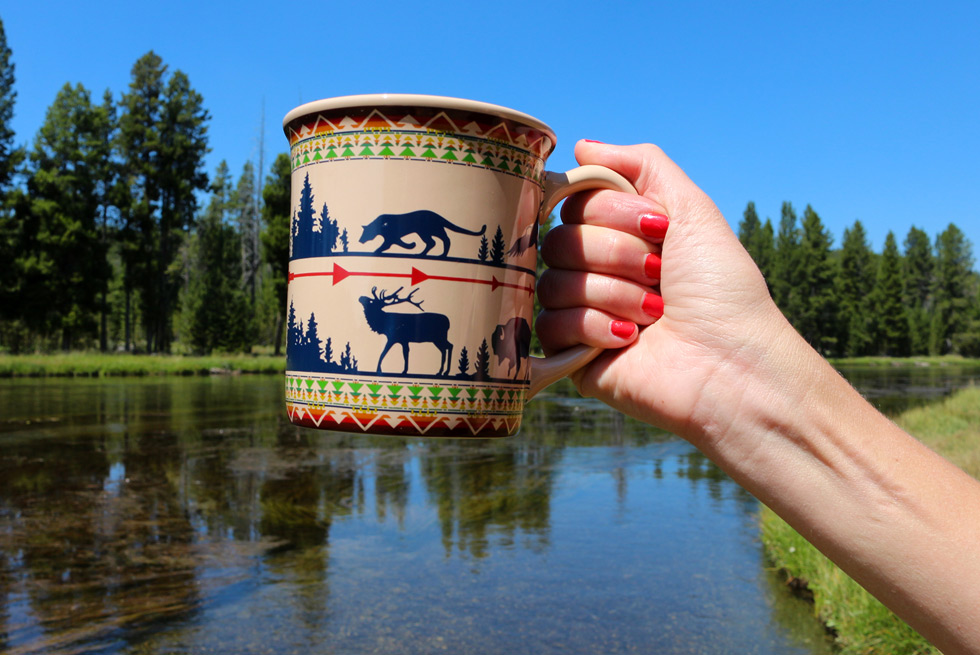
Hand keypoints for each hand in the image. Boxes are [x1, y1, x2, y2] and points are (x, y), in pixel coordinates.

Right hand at [537, 140, 799, 441]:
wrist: (732, 365)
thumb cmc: (723, 291)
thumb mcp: (691, 210)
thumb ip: (642, 165)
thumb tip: (582, 146)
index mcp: (622, 236)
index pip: (575, 202)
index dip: (611, 211)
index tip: (658, 229)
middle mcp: (598, 271)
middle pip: (559, 239)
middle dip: (617, 254)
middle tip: (659, 276)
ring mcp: (582, 312)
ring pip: (553, 280)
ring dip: (613, 293)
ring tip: (654, 316)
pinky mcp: (572, 354)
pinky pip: (551, 323)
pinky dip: (595, 326)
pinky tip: (629, 340)